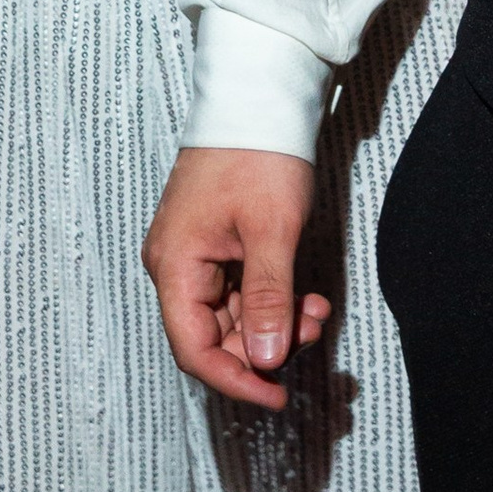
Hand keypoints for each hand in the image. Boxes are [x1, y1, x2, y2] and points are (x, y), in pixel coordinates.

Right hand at [143, 145, 328, 410]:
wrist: (260, 95)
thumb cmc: (259, 154)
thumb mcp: (272, 232)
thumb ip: (267, 301)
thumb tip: (264, 362)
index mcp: (175, 266)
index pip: (194, 350)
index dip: (235, 380)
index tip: (277, 396)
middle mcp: (176, 266)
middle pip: (214, 337)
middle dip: (265, 345)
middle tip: (314, 332)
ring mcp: (195, 255)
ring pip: (232, 316)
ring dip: (275, 323)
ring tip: (317, 310)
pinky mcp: (216, 244)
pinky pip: (240, 291)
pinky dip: (273, 299)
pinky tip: (306, 296)